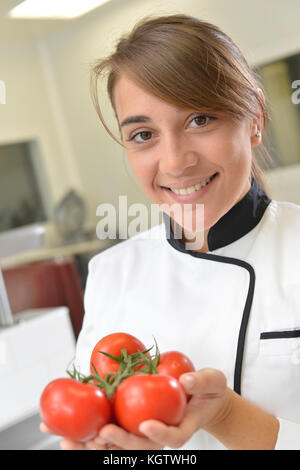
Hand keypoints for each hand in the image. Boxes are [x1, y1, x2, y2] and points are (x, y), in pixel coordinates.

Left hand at [40, 368, 230, 449]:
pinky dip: (86, 433)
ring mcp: (141, 434)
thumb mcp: (213, 381)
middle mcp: (157, 436)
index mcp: (179, 430)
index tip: (146, 425)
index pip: (170, 438)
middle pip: (135, 448)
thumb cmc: (207, 391)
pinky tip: (63, 430)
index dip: (158, 435)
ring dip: (90, 445)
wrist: (200, 398)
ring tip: (65, 438)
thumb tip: (186, 380)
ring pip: (115, 447)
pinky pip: (107, 432)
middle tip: (99, 434)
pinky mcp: (128, 426)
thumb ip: (202, 381)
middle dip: (116, 444)